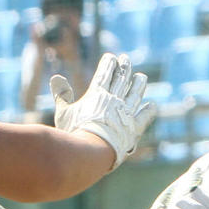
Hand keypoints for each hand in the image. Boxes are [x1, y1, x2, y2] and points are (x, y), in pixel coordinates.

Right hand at [50, 52, 155, 168]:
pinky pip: (144, 117)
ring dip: (138, 84)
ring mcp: (126, 114)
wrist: (90, 152)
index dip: (108, 63)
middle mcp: (114, 100)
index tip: (111, 57)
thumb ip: (62, 95)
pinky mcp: (134, 129)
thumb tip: (56, 78)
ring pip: (135, 94)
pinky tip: (152, 106)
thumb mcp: (64, 112)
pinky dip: (148, 111)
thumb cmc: (74, 133)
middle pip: (121, 79)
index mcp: (97, 94)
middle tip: (126, 59)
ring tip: (141, 77)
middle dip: (124, 67)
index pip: (104, 73)